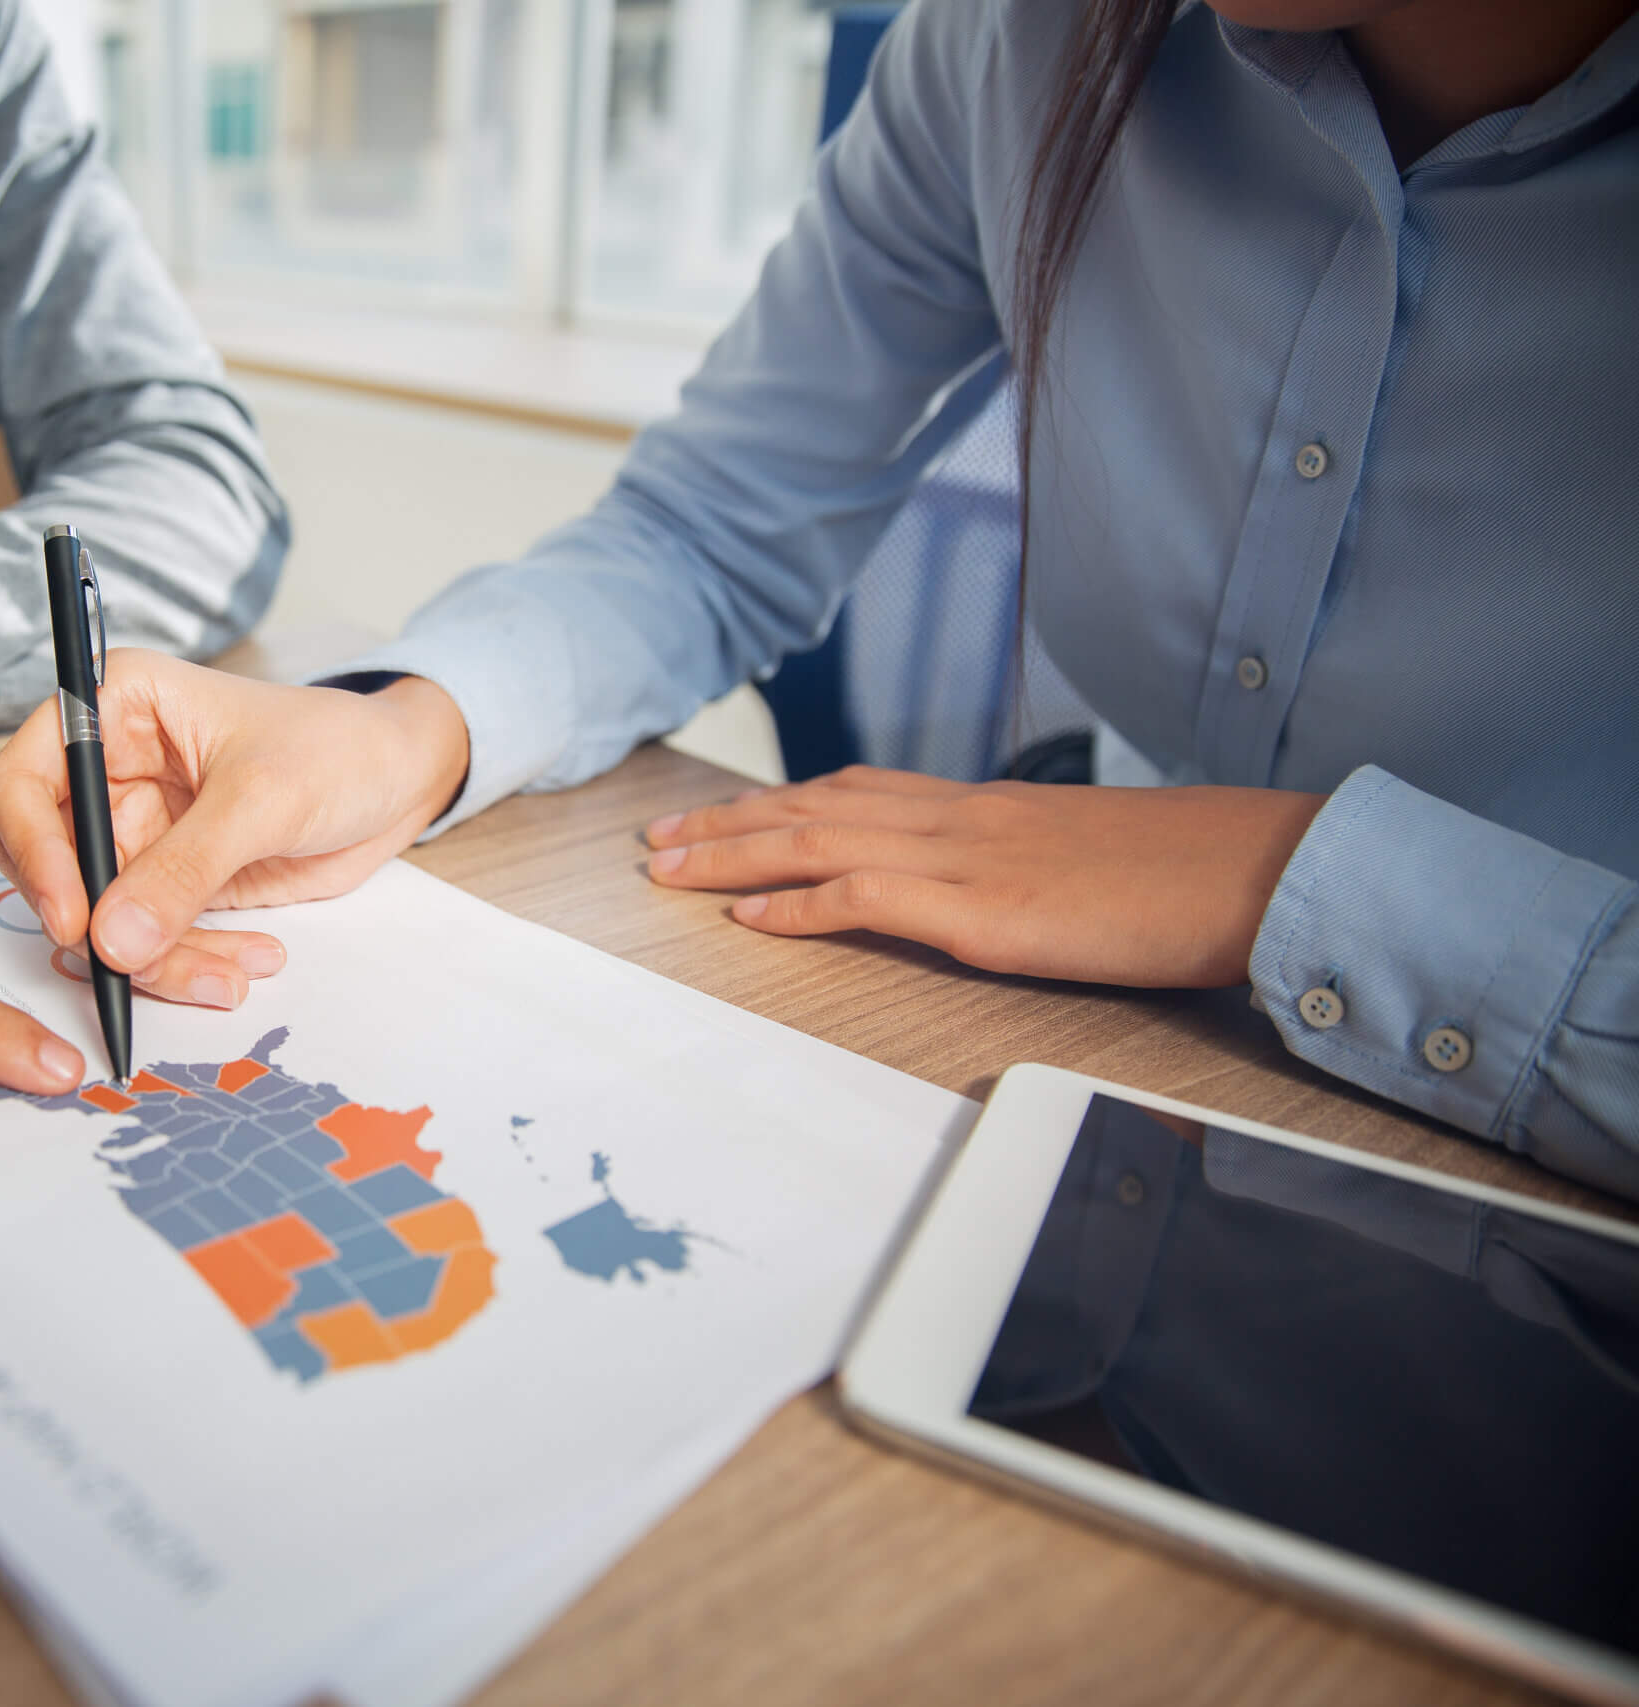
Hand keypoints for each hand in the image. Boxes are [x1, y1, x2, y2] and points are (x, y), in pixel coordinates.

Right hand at [0, 650, 469, 1002]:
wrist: (398, 782)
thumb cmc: (336, 750)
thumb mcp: (262, 800)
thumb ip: (184, 869)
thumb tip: (112, 940)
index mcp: (114, 709)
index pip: (22, 780)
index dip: (34, 851)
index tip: (72, 916)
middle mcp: (108, 771)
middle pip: (47, 863)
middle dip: (93, 922)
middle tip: (137, 962)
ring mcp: (134, 832)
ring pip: (97, 917)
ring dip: (153, 960)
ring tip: (230, 974)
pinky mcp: (166, 883)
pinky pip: (146, 941)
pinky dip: (187, 965)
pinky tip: (248, 962)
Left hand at [641, 766, 1325, 986]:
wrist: (1253, 870)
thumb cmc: (1184, 875)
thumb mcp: (1084, 862)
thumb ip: (1024, 868)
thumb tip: (996, 893)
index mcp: (984, 808)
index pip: (858, 793)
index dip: (780, 804)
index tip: (722, 818)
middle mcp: (960, 820)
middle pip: (814, 809)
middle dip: (727, 825)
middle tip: (657, 841)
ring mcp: (966, 860)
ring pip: (818, 841)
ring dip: (733, 857)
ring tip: (669, 871)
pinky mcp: (983, 910)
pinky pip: (866, 897)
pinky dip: (797, 906)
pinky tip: (749, 918)